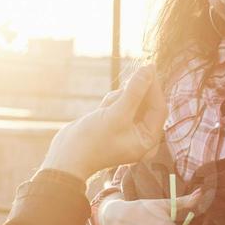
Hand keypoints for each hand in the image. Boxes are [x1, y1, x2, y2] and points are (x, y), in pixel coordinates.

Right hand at [42, 67, 165, 179]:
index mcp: (147, 141)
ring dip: (119, 98)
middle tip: (127, 81)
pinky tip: (101, 111)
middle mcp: (140, 137)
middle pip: (146, 104)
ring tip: (105, 110)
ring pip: (131, 101)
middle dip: (134, 93)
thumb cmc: (93, 141)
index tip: (149, 67)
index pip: (158, 109)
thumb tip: (148, 69)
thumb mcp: (116, 115)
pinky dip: (112, 102)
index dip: (154, 87)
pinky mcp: (113, 124)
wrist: (66, 157)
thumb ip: (134, 92)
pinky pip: (119, 104)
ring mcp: (126, 130)